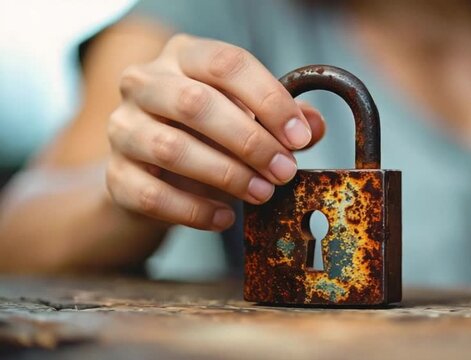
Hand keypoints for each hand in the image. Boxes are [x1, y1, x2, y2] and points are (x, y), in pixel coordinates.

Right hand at [106, 34, 324, 230]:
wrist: (151, 168)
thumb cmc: (206, 133)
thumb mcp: (245, 114)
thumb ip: (279, 118)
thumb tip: (314, 126)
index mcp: (183, 56)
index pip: (226, 64)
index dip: (268, 99)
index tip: (299, 137)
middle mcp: (144, 83)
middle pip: (196, 104)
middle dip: (250, 142)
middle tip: (284, 171)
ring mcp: (122, 128)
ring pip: (171, 150)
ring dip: (226, 175)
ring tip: (262, 193)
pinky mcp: (115, 175)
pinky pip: (153, 196)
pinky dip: (194, 210)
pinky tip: (225, 217)